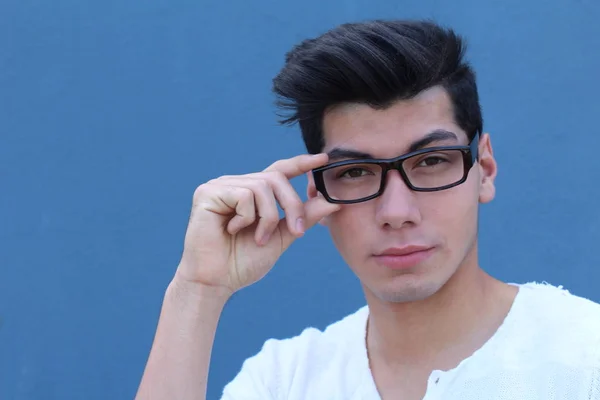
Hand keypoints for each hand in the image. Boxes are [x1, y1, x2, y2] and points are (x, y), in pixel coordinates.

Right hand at [174, 153, 340, 296]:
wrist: (216, 282)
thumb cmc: (243, 262)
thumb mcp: (281, 237)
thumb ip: (303, 217)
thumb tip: (333, 201)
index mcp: (253, 194)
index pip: (280, 170)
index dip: (301, 163)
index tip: (323, 159)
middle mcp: (237, 184)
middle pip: (276, 178)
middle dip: (292, 205)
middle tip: (297, 232)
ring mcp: (221, 186)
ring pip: (262, 187)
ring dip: (268, 218)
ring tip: (259, 238)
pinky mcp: (208, 192)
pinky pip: (243, 195)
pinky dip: (246, 218)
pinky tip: (232, 230)